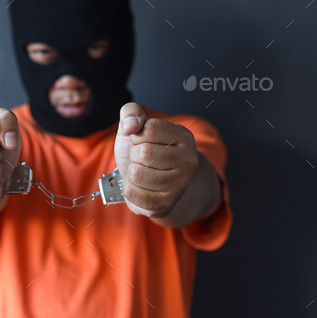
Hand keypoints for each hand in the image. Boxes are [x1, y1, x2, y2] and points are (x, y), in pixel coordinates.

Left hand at [114, 103, 198, 218]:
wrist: (151, 182)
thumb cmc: (143, 150)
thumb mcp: (136, 126)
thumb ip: (131, 113)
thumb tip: (131, 124)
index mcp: (184, 137)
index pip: (150, 129)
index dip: (137, 135)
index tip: (142, 140)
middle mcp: (188, 161)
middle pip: (144, 153)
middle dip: (133, 154)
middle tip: (141, 159)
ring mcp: (179, 185)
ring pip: (137, 174)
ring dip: (131, 172)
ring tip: (141, 172)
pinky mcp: (166, 204)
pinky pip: (132, 193)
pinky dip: (129, 188)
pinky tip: (140, 186)